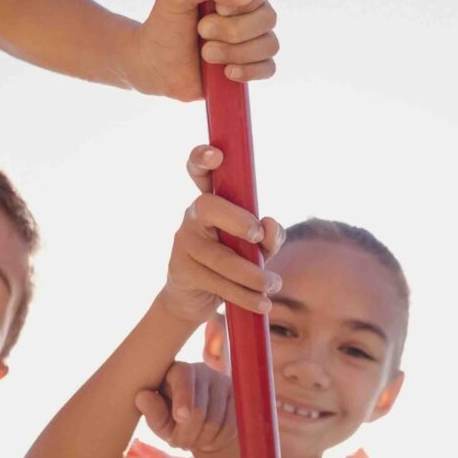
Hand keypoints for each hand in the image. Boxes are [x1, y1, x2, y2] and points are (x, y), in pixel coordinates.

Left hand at [128, 0, 280, 99]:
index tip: (218, 5)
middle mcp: (250, 8)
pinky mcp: (251, 65)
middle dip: (232, 29)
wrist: (154, 63)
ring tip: (205, 53)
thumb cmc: (165, 22)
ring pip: (269, 45)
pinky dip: (248, 71)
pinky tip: (225, 72)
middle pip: (269, 17)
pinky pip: (269, 68)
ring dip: (234, 52)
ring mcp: (253, 38)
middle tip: (201, 30)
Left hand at [136, 361, 236, 457]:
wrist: (199, 421)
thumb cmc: (172, 416)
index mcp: (178, 370)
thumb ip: (152, 411)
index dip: (183, 399)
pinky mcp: (238, 398)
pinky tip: (209, 440)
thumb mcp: (159, 418)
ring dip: (202, 441)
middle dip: (187, 435)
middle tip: (180, 444)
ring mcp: (224, 383)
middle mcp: (203, 371)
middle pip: (200, 410)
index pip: (183, 379)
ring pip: (216, 422)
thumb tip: (142, 396)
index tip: (180, 418)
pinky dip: (218, 441)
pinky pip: (231, 427)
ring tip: (194, 441)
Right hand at [158, 144, 282, 322]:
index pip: (200, 171)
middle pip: (209, 208)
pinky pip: (218, 282)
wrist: (196, 298)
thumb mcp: (256, 247)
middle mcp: (193, 215)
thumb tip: (269, 225)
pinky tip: (262, 303)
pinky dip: (245, 296)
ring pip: (220, 257)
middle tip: (258, 237)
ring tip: (274, 285)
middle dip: (237, 220)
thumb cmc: (232, 261)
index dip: (202, 158)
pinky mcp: (183, 270)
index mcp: (212, 199)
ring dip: (252, 274)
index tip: (217, 155)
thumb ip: (268, 235)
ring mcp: (184, 242)